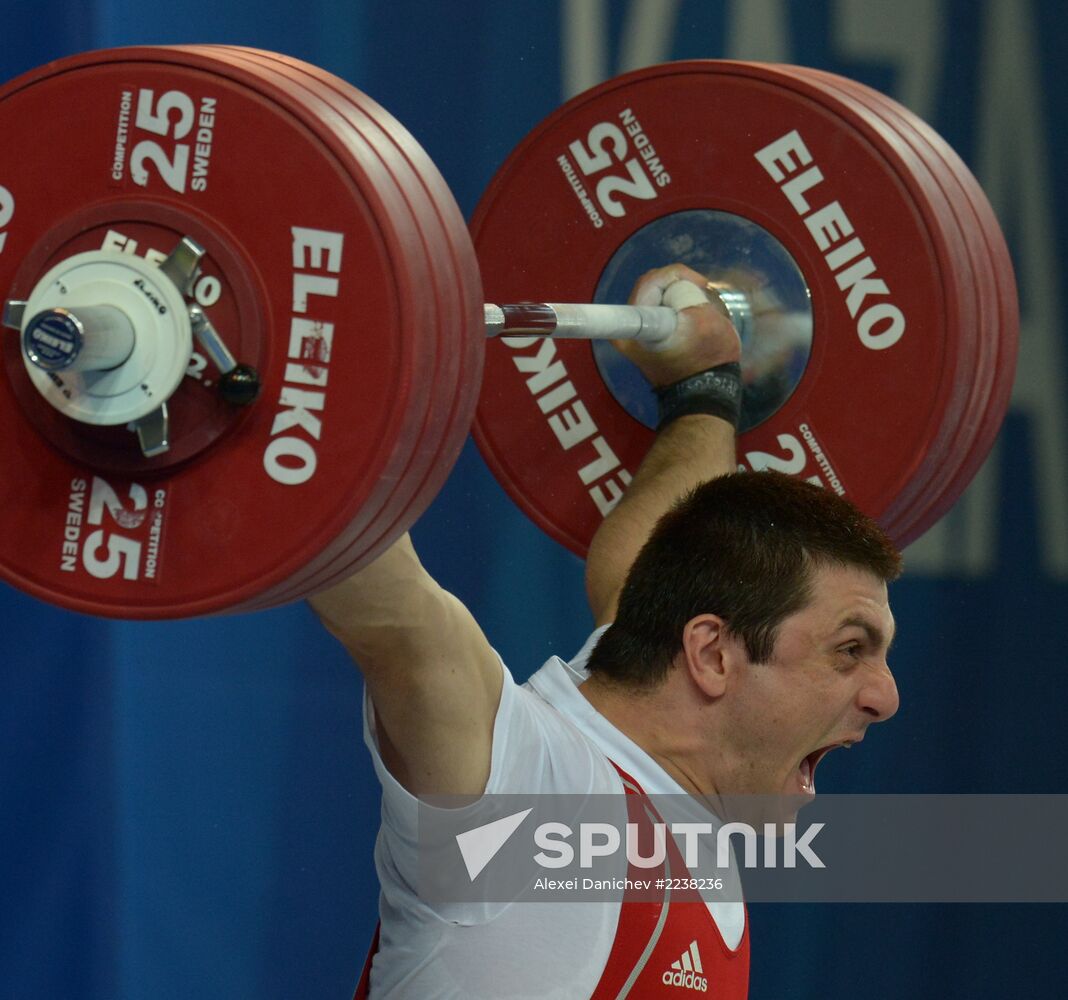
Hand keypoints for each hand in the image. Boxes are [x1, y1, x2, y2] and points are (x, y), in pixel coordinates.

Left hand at [614, 264, 741, 386]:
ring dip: (675, 295)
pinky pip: (654, 311)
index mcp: (639, 328)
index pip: (650, 282)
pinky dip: (671, 306)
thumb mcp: (708, 321)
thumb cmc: (708, 359)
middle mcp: (625, 333)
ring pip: (652, 297)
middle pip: (650, 287)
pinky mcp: (638, 342)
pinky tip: (688, 312)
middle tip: (701, 291)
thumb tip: (682, 287)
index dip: (674, 276)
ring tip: (697, 302)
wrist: (703, 393)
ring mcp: (630, 339)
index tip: (699, 284)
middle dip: (677, 283)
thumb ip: (690, 295)